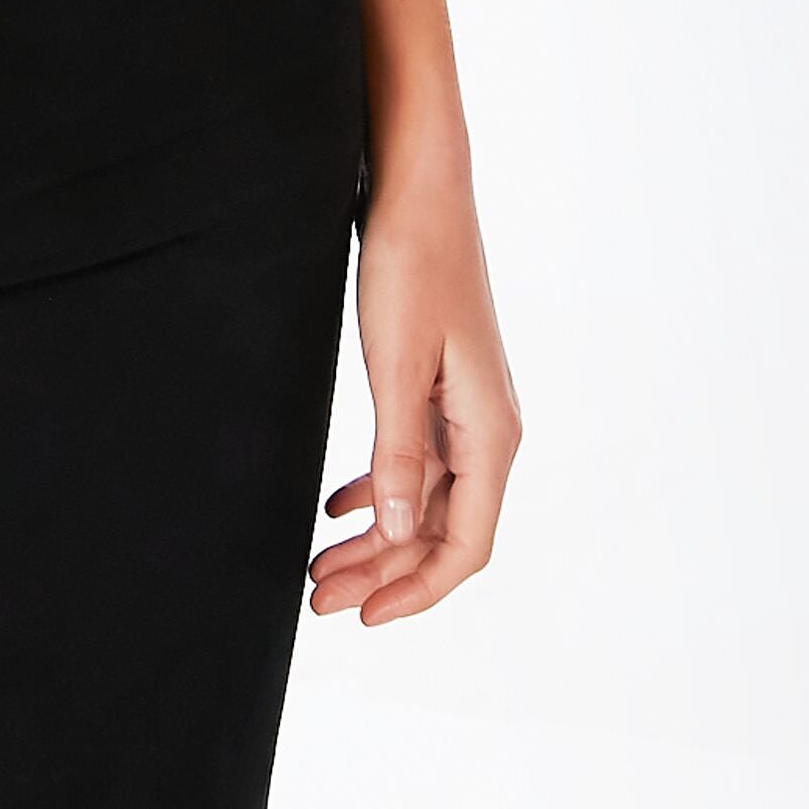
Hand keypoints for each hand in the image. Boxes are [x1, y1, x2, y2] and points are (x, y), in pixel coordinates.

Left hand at [309, 152, 520, 623]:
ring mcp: (465, 410)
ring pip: (423, 499)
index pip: (465, 546)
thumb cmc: (412, 266)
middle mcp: (488, 430)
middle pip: (440, 531)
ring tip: (319, 565)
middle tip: (318, 599)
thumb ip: (397, 450)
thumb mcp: (396, 364)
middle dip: (383, 573)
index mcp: (490, 434)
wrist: (420, 190)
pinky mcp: (440, 387)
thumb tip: (394, 532)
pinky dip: (378, 489)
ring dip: (375, 536)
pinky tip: (338, 504)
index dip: (416, 591)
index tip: (363, 618)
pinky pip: (415, 461)